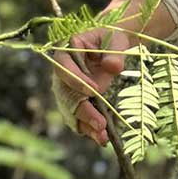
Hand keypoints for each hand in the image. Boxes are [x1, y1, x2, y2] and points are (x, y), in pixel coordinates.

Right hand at [50, 0, 155, 145]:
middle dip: (83, 110)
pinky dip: (89, 129)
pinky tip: (101, 139)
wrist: (110, 47)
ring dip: (86, 125)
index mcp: (65, 51)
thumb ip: (114, 52)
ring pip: (72, 110)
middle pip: (66, 94)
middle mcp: (62, 73)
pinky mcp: (77, 101)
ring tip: (102, 137)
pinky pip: (79, 117)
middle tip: (101, 123)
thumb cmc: (110, 39)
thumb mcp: (115, 40)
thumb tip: (113, 68)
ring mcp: (68, 89)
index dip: (76, 80)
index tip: (95, 90)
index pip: (63, 67)